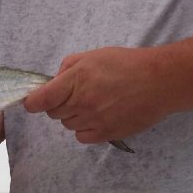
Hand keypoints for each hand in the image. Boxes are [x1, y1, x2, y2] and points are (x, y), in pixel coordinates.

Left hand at [24, 46, 169, 143]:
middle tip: (76, 94)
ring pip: (68, 125)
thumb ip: (68, 66)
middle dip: (59, 104)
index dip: (33, 102)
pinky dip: (86, 129)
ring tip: (94, 103)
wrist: (159, 82)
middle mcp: (82, 102)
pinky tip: (99, 117)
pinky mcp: (106, 134)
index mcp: (76, 80)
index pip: (41, 100)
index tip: (33, 101)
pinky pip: (82, 137)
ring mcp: (94, 120)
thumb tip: (54, 81)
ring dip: (74, 116)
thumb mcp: (93, 55)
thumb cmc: (127, 64)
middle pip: (53, 113)